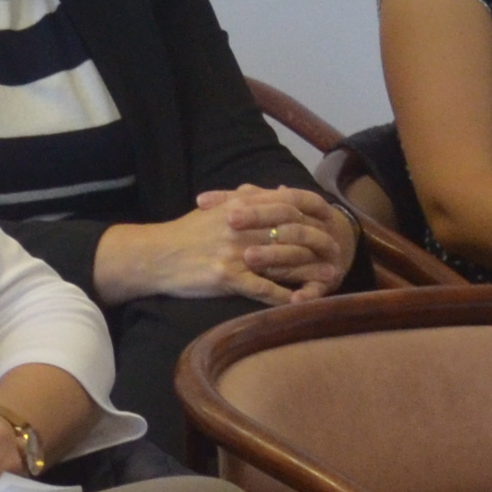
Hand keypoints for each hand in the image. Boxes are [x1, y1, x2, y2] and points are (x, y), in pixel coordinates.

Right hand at [96, 186, 353, 306]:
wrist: (154, 256)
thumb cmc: (185, 234)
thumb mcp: (214, 209)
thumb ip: (245, 198)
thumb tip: (275, 189)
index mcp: (239, 206)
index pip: (287, 202)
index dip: (313, 210)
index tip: (330, 219)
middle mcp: (241, 225)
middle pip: (291, 231)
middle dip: (319, 242)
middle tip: (337, 252)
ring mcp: (234, 251)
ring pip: (283, 259)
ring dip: (310, 270)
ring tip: (330, 277)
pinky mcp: (226, 276)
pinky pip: (263, 287)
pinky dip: (284, 296)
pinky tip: (300, 302)